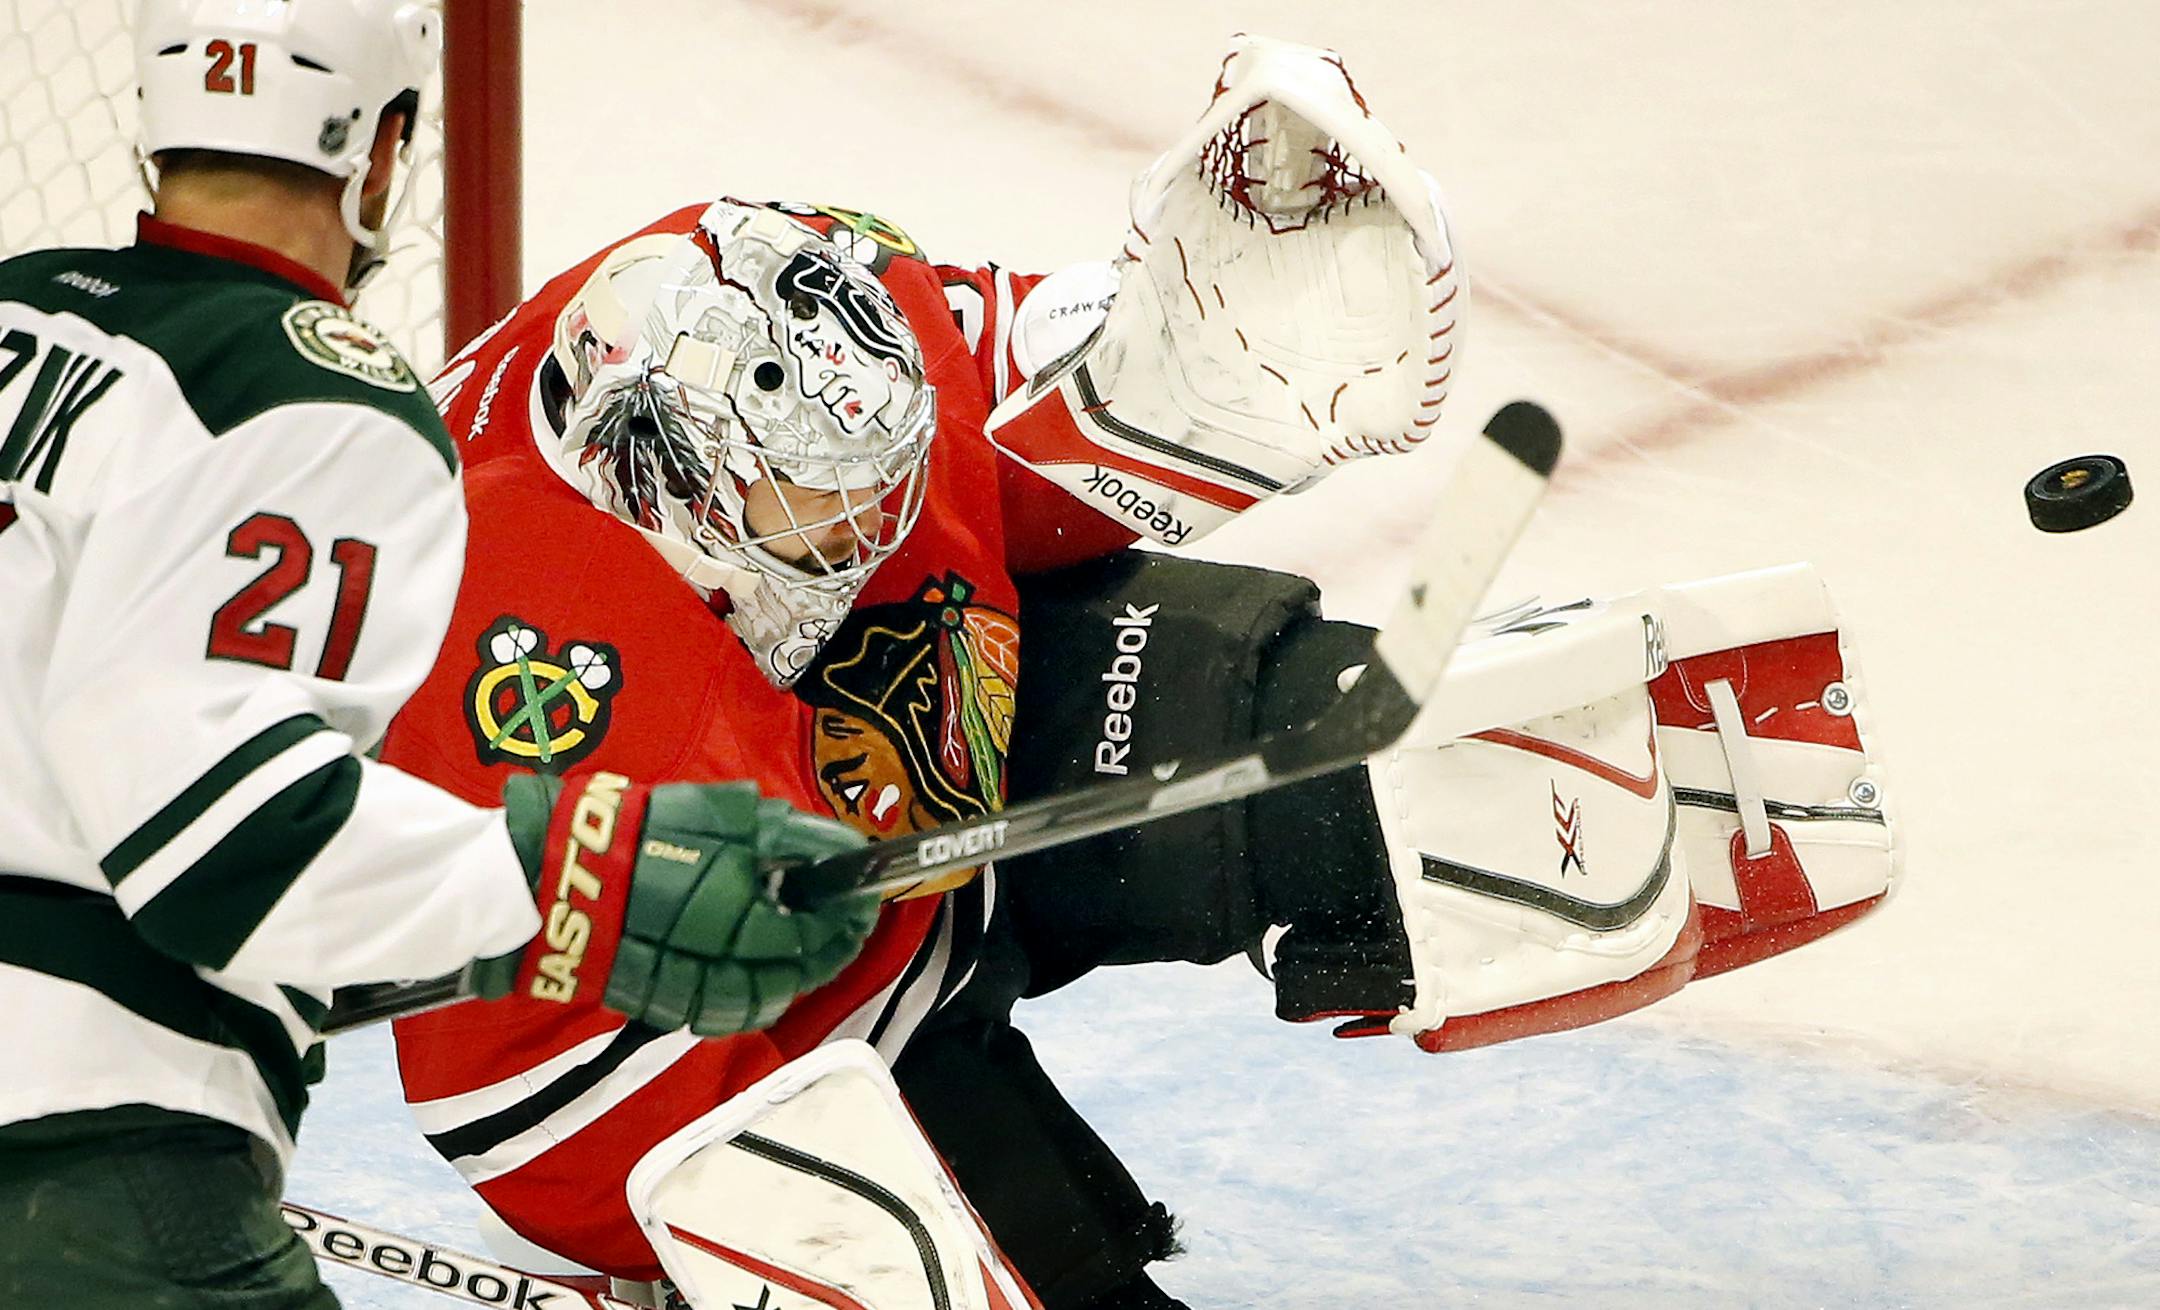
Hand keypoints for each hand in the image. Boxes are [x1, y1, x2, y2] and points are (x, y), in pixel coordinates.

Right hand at [474, 772, 876, 1035]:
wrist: (548, 875)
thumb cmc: (640, 832)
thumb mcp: (722, 815)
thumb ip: (789, 836)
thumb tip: (846, 851)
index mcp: (739, 915)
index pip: (816, 929)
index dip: (848, 916)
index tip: (865, 898)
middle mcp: (718, 963)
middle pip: (793, 974)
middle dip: (826, 951)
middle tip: (846, 925)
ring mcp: (684, 988)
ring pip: (757, 1002)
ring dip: (791, 980)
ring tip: (808, 951)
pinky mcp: (655, 1001)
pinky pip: (716, 1012)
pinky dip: (746, 999)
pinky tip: (758, 975)